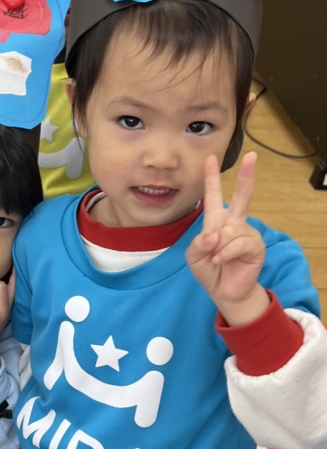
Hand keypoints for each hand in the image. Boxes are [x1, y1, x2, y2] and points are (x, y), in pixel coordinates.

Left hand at [186, 153, 268, 326]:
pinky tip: (221, 261)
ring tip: (216, 259)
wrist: (224, 292)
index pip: (214, 196)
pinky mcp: (255, 246)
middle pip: (242, 196)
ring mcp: (246, 234)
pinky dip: (225, 254)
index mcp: (217, 221)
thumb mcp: (194, 256)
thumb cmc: (209, 270)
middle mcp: (234, 223)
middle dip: (247, 176)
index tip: (210, 159)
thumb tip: (214, 236)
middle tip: (253, 156)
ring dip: (218, 247)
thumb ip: (198, 243)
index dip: (211, 178)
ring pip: (229, 231)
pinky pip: (237, 244)